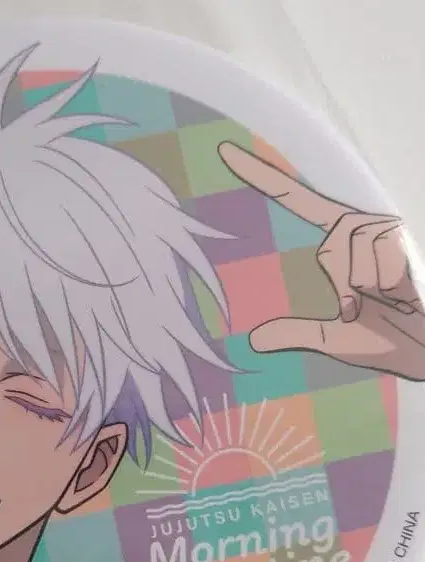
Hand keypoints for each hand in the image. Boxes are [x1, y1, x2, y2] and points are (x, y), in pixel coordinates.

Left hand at [218, 141, 424, 381]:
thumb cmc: (387, 338)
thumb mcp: (332, 337)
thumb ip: (295, 334)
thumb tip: (254, 341)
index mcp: (339, 238)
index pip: (294, 200)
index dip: (261, 177)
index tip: (224, 152)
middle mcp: (359, 223)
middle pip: (328, 253)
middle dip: (347, 290)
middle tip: (371, 305)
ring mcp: (382, 226)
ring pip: (349, 263)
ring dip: (366, 290)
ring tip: (391, 297)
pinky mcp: (399, 234)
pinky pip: (371, 268)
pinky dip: (383, 289)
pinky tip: (404, 293)